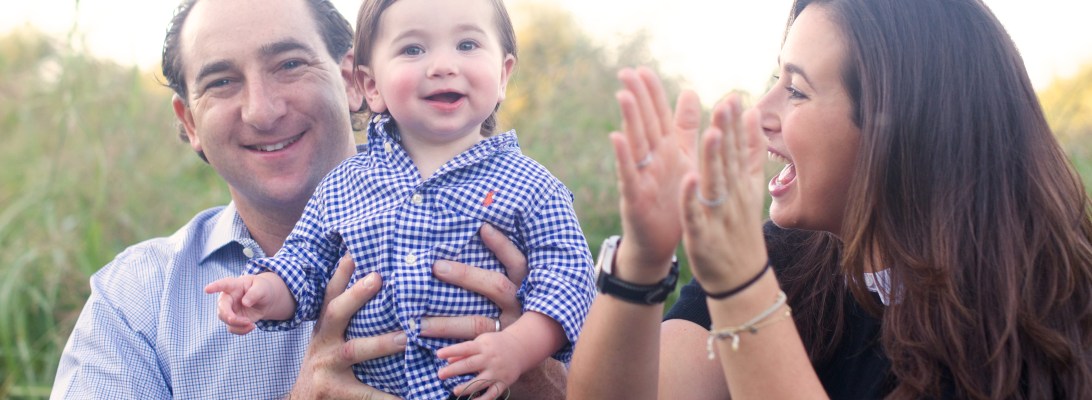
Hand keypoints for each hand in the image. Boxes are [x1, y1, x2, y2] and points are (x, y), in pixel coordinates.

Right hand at [204, 273, 288, 334]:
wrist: (265, 300)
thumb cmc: (262, 289)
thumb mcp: (262, 288)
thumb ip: (254, 293)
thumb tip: (245, 303)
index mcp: (234, 285)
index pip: (223, 284)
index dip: (214, 287)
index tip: (207, 289)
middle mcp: (228, 297)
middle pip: (221, 308)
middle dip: (229, 317)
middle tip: (246, 321)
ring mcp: (228, 309)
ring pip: (225, 319)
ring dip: (238, 324)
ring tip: (252, 324)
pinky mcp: (232, 320)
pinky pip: (232, 328)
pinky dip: (242, 330)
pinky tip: (252, 326)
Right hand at [288, 256, 404, 399]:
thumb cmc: (326, 363)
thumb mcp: (329, 337)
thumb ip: (347, 314)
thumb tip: (370, 276)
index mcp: (324, 328)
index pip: (331, 295)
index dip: (340, 273)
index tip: (354, 252)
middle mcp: (323, 343)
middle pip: (335, 313)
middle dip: (355, 295)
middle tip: (378, 278)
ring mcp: (327, 367)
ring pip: (354, 350)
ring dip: (381, 342)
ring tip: (406, 338)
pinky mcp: (336, 391)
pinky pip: (366, 394)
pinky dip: (388, 396)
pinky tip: (410, 397)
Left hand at [424, 223, 566, 398]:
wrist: (529, 354)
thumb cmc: (519, 310)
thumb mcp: (519, 288)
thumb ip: (503, 268)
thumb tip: (479, 232)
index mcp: (527, 287)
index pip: (517, 262)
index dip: (502, 245)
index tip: (482, 228)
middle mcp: (521, 306)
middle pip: (495, 286)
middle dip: (466, 275)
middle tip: (436, 266)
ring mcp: (510, 329)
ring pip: (477, 323)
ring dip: (446, 323)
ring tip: (419, 322)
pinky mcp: (497, 348)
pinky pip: (472, 348)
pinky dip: (451, 349)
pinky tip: (427, 345)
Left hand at [435, 330, 523, 398]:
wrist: (521, 348)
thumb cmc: (495, 345)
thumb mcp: (481, 342)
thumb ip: (465, 351)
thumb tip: (448, 360)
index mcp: (483, 346)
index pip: (465, 348)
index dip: (451, 351)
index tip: (438, 354)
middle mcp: (490, 358)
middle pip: (470, 364)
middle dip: (454, 370)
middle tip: (440, 374)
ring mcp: (497, 371)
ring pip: (481, 381)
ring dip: (467, 387)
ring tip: (455, 391)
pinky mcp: (503, 382)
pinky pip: (492, 393)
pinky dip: (482, 399)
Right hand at [610, 67, 701, 281]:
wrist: (661, 242)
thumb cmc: (671, 198)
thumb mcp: (683, 158)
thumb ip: (685, 127)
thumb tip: (689, 91)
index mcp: (666, 149)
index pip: (658, 115)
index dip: (652, 93)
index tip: (643, 69)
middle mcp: (651, 159)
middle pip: (644, 123)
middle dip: (637, 98)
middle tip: (626, 72)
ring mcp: (641, 176)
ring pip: (636, 144)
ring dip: (630, 120)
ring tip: (624, 94)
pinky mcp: (635, 197)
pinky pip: (629, 174)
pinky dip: (623, 156)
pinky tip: (617, 138)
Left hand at [679, 96, 768, 291]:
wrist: (740, 278)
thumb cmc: (740, 229)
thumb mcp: (749, 189)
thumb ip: (750, 152)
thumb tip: (754, 115)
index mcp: (739, 185)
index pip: (737, 149)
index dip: (735, 124)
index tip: (732, 97)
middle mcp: (731, 197)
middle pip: (728, 161)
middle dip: (727, 132)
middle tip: (725, 103)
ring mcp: (717, 216)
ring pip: (715, 183)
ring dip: (713, 159)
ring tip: (711, 132)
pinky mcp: (702, 235)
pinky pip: (696, 215)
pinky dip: (692, 199)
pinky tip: (688, 180)